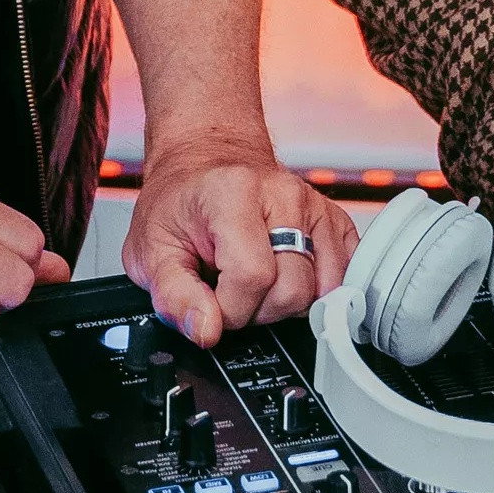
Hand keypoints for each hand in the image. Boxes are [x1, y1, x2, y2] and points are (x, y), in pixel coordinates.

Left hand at [127, 134, 357, 342]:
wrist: (206, 162)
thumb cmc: (181, 203)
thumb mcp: (151, 249)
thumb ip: (174, 296)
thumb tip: (206, 330)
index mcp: (234, 194)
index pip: (252, 277)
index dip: (229, 308)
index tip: (211, 300)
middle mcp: (283, 195)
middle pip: (292, 290)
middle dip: (257, 309)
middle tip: (230, 288)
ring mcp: (315, 207)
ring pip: (320, 291)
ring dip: (284, 301)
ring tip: (256, 280)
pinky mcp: (336, 221)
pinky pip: (342, 277)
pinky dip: (314, 292)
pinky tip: (283, 276)